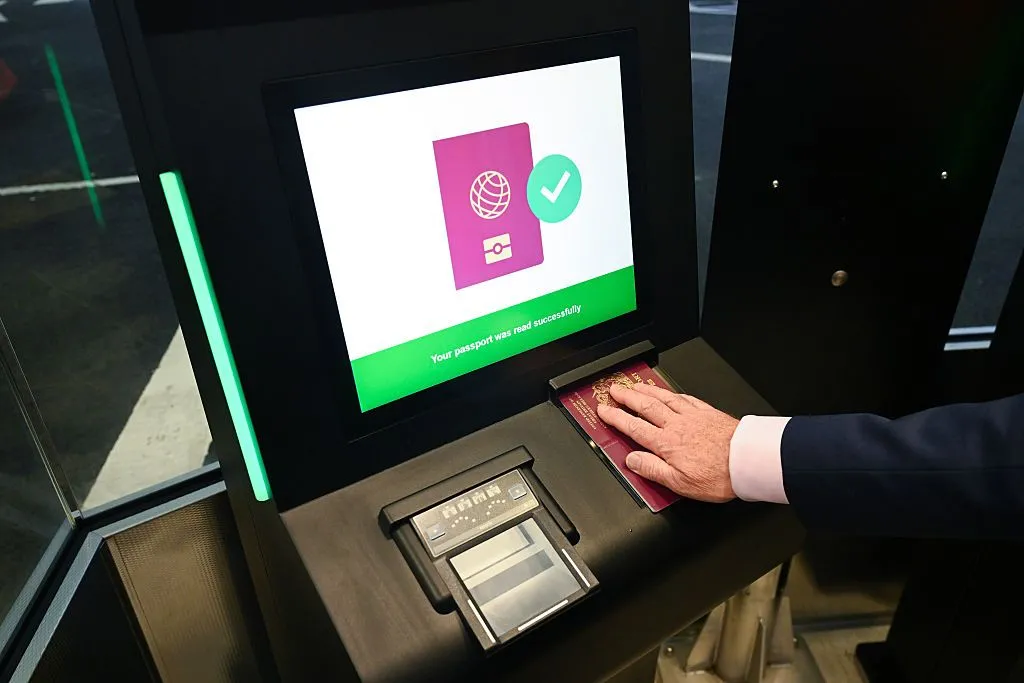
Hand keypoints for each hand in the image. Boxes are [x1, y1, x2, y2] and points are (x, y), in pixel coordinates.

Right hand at [595, 383, 739, 502]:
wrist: (748, 461)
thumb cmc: (718, 475)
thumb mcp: (679, 483)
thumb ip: (652, 469)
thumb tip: (632, 460)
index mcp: (667, 444)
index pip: (634, 427)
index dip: (616, 417)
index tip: (604, 410)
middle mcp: (677, 426)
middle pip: (646, 407)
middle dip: (627, 397)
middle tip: (614, 389)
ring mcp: (693, 416)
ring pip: (664, 398)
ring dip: (646, 390)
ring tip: (635, 385)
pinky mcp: (708, 413)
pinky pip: (685, 398)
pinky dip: (673, 393)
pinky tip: (669, 392)